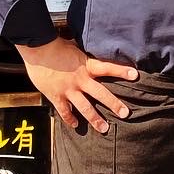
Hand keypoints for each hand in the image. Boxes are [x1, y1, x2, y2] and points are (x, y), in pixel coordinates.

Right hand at [17, 38, 137, 132]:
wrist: (38, 49)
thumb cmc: (56, 45)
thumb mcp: (74, 48)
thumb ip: (83, 56)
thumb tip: (92, 51)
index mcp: (86, 65)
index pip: (108, 68)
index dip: (122, 71)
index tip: (136, 75)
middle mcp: (80, 79)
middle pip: (101, 93)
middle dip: (114, 104)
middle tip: (126, 114)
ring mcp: (69, 89)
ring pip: (85, 107)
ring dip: (95, 119)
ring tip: (104, 129)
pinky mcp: (56, 96)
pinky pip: (65, 111)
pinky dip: (70, 119)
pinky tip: (75, 125)